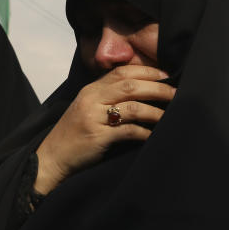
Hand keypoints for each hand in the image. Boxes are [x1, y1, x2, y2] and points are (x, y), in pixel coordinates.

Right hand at [35, 65, 175, 194]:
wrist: (51, 157)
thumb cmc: (74, 135)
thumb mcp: (88, 109)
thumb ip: (107, 97)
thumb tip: (141, 90)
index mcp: (90, 90)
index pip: (122, 72)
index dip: (147, 72)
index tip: (167, 76)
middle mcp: (91, 99)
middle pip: (130, 86)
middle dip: (157, 88)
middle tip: (176, 94)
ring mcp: (93, 117)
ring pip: (132, 107)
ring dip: (155, 111)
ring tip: (169, 115)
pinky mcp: (97, 137)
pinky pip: (128, 131)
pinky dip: (144, 132)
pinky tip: (153, 135)